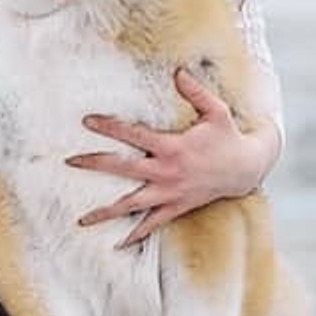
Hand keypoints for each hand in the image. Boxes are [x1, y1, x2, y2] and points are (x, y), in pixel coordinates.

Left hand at [66, 68, 276, 246]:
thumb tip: (178, 71)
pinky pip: (153, 224)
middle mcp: (168, 172)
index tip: (87, 121)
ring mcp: (171, 193)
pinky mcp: (177, 207)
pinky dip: (136, 235)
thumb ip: (196, 91)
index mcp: (173, 147)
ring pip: (133, 204)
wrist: (246, 169)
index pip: (134, 135)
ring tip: (83, 219)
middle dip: (96, 164)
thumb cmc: (228, 137)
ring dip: (107, 212)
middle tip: (70, 161)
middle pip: (124, 169)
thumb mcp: (217, 110)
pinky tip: (118, 244)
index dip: (109, 127)